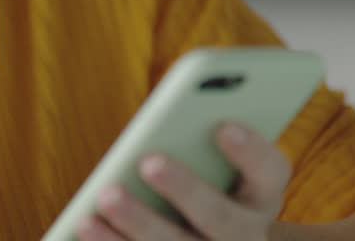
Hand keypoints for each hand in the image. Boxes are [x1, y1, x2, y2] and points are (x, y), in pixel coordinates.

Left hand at [77, 123, 291, 240]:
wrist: (204, 237)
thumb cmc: (201, 180)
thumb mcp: (215, 163)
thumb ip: (198, 141)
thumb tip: (162, 124)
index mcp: (262, 196)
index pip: (270, 172)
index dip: (251, 151)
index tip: (224, 125)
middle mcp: (249, 236)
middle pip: (222, 219)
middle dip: (186, 189)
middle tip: (150, 161)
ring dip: (139, 222)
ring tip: (105, 194)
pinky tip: (84, 223)